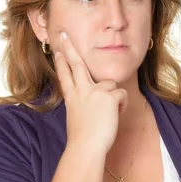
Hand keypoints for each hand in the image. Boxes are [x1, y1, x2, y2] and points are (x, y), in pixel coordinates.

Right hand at [55, 32, 127, 153]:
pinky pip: (121, 94)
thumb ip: (83, 106)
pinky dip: (122, 106)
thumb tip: (91, 104)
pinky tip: (117, 116)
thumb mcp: (78, 118)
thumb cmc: (83, 139)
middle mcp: (81, 91)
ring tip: (110, 113)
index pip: (65, 76)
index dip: (61, 62)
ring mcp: (94, 92)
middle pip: (76, 65)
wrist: (86, 146)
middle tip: (64, 34)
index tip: (57, 50)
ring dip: (114, 97)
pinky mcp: (109, 96)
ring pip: (109, 83)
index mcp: (72, 98)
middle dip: (70, 48)